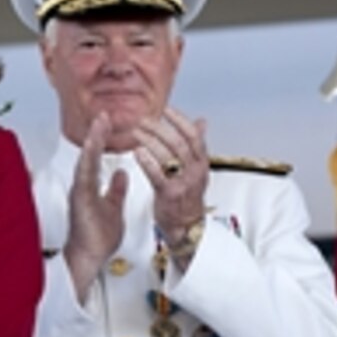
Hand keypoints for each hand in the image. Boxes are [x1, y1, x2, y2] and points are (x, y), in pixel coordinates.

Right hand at [64, 112, 127, 298]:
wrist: (89, 258)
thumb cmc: (98, 239)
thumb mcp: (113, 208)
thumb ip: (116, 190)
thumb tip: (122, 173)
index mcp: (91, 187)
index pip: (97, 158)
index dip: (102, 139)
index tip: (109, 121)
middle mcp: (83, 186)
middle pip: (89, 154)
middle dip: (96, 133)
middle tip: (103, 113)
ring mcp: (80, 192)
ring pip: (86, 161)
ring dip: (92, 141)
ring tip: (99, 122)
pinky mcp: (80, 201)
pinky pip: (85, 177)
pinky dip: (89, 161)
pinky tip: (91, 148)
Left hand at [133, 107, 207, 247]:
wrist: (187, 227)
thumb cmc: (187, 197)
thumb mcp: (197, 170)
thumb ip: (196, 146)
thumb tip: (201, 121)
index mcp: (202, 163)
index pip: (193, 135)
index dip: (179, 120)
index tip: (165, 109)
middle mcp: (195, 171)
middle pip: (178, 142)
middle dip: (159, 128)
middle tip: (142, 120)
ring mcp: (183, 183)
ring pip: (168, 155)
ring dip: (150, 140)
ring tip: (135, 132)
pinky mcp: (170, 194)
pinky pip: (158, 174)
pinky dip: (147, 161)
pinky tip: (137, 152)